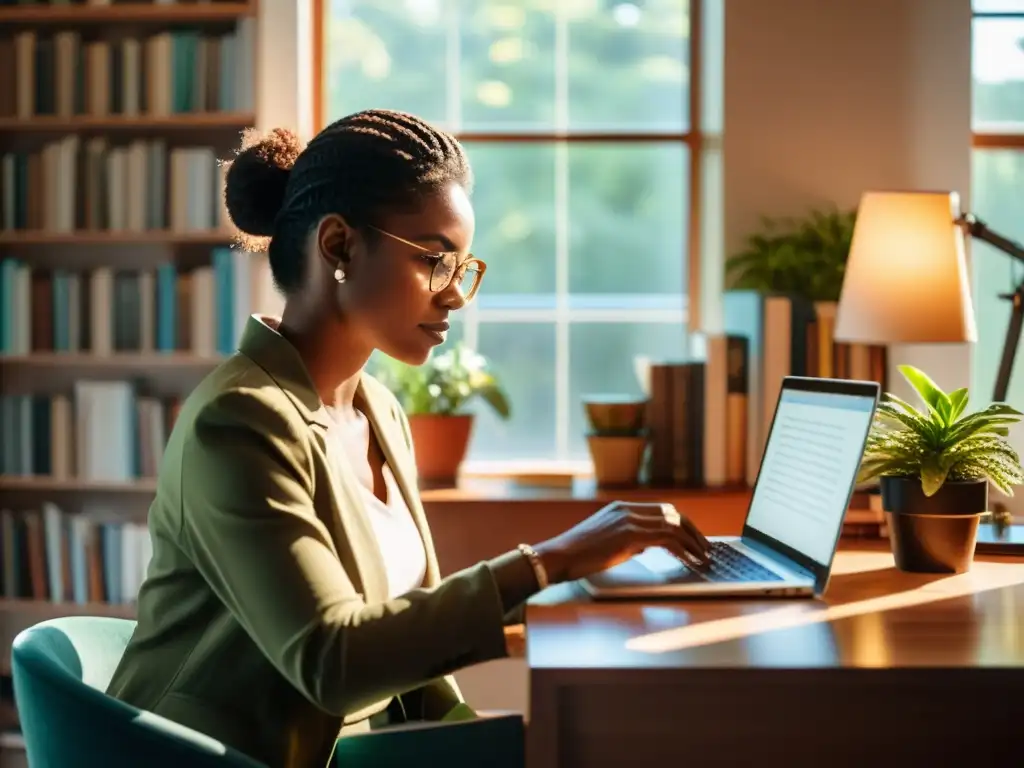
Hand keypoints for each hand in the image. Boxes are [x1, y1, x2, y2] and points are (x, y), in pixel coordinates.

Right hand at [532, 501, 711, 583]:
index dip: (681, 523)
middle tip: (706, 547)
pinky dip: (683, 549)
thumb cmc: (578, 555)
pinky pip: (666, 539)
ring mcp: (628, 520)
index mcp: (622, 508)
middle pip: (672, 513)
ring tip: (704, 557)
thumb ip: (628, 539)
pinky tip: (690, 560)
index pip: (661, 509)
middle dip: (693, 530)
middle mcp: (627, 509)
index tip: (693, 537)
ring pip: (673, 525)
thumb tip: (647, 545)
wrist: (558, 557)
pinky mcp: (629, 535)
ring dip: (693, 542)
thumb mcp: (606, 541)